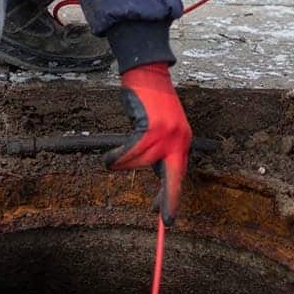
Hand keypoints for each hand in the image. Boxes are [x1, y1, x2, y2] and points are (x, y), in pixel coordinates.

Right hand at [104, 63, 192, 225]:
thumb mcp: (164, 129)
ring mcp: (166, 135)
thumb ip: (162, 150)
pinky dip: (116, 158)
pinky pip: (129, 153)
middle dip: (167, 199)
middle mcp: (179, 139)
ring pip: (141, 164)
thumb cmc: (151, 101)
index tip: (169, 215)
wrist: (148, 74)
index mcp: (183, 141)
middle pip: (171, 177)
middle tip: (164, 219)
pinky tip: (109, 159)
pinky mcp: (151, 129)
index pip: (179, 174)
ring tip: (113, 158)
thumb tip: (157, 174)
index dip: (172, 195)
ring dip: (123, 162)